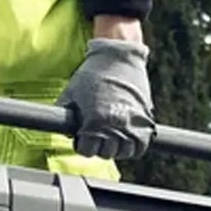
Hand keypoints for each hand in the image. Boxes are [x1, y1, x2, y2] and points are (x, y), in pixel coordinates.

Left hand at [57, 38, 155, 159]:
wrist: (119, 56)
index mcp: (94, 121)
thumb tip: (67, 132)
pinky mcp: (145, 119)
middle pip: (105, 153)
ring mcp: (132, 124)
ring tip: (112, 136)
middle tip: (97, 134)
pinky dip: (134, 146)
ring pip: (124, 152)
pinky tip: (127, 138)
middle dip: (99, 146)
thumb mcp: (71, 92)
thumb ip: (65, 115)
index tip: (83, 137)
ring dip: (117, 147)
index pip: (86, 151)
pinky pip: (141, 145)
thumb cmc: (93, 73)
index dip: (82, 144)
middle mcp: (114, 126)